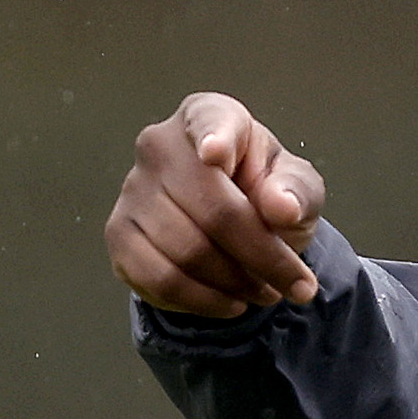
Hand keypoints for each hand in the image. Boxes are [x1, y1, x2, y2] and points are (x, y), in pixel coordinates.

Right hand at [107, 90, 327, 315]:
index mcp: (207, 117)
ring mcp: (132, 190)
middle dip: (264, 258)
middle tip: (297, 287)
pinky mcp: (119, 234)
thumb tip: (281, 208)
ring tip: (266, 291)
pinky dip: (203, 301)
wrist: (233, 228)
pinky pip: (160, 278)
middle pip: (215, 211)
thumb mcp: (298, 188)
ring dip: (237, 284)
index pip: (210, 122)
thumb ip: (296, 190)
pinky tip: (230, 302)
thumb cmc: (266, 193)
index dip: (214, 138)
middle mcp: (159, 145)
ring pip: (188, 252)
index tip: (215, 154)